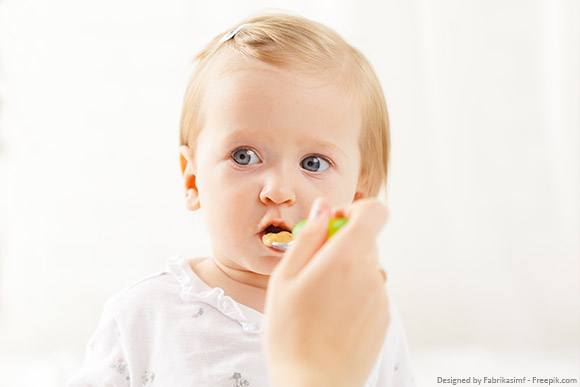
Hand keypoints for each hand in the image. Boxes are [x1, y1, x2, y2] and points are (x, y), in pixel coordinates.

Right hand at [264, 198, 389, 386]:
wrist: (313, 384)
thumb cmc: (291, 334)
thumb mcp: (285, 278)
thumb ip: (308, 237)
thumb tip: (323, 209)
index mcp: (346, 258)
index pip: (374, 212)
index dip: (353, 210)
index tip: (332, 224)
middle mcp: (370, 274)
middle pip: (366, 240)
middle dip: (341, 245)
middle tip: (313, 269)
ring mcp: (380, 298)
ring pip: (366, 266)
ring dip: (347, 271)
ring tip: (319, 300)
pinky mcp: (384, 318)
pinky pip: (370, 291)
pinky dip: (354, 294)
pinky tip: (332, 316)